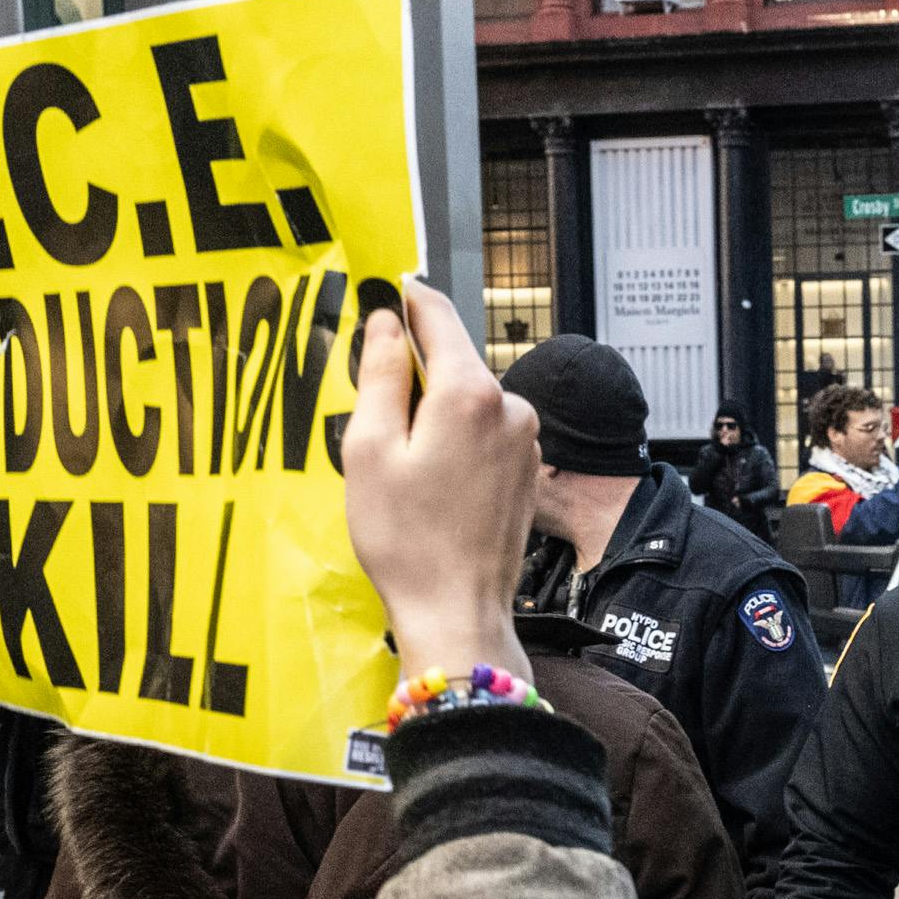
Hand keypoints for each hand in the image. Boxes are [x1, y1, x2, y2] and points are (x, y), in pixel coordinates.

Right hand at [340, 280, 533, 686]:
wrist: (458, 613)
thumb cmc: (405, 539)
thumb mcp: (370, 449)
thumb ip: (382, 375)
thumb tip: (387, 322)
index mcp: (470, 392)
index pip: (438, 316)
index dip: (407, 298)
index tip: (385, 286)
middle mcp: (510, 406)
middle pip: (454, 362)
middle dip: (415, 372)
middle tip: (373, 405)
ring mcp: (526, 440)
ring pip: (470, 401)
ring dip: (435, 413)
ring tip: (400, 461)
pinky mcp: (528, 471)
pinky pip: (485, 434)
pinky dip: (456, 442)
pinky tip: (431, 482)